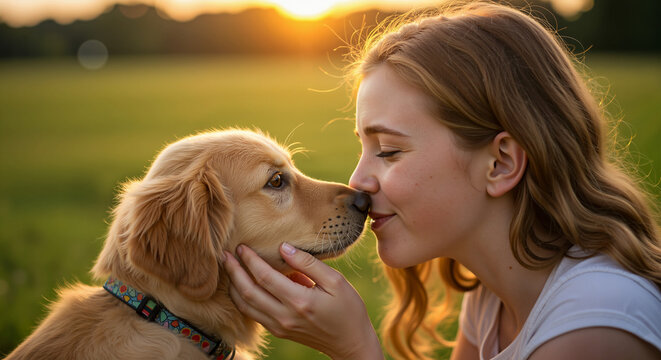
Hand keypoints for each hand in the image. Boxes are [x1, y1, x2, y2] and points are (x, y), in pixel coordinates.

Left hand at [223, 243, 383, 359]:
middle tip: (224, 254)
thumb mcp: (336, 281)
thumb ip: (308, 263)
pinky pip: (253, 314)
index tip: (242, 247)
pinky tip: (240, 285)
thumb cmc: (348, 309)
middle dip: (233, 271)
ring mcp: (279, 327)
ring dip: (233, 285)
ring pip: (245, 306)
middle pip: (247, 292)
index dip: (250, 260)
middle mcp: (284, 316)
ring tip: (228, 268)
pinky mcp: (278, 331)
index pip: (264, 277)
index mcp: (299, 301)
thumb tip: (283, 247)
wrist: (351, 343)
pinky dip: (242, 298)